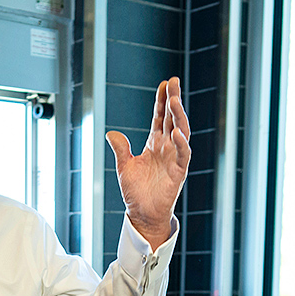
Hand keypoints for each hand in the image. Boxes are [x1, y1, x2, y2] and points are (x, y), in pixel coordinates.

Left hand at [106, 77, 190, 248]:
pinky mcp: (179, 171)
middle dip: (173, 99)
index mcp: (155, 144)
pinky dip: (181, 143)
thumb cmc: (136, 192)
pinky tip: (176, 131)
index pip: (160, 117)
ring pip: (181, 131)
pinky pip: (183, 154)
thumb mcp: (124, 167)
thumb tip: (111, 133)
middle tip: (174, 81)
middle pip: (172, 118)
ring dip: (178, 116)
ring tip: (174, 100)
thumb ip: (120, 149)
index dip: (162, 101)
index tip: (164, 84)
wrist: (142, 214)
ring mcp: (174, 158)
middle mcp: (167, 148)